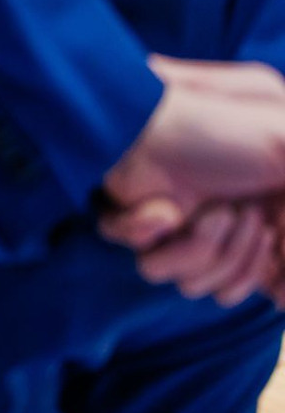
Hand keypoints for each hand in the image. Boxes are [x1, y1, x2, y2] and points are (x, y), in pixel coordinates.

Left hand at [100, 56, 284, 304]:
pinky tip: (161, 208)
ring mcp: (181, 235)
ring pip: (193, 284)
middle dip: (238, 250)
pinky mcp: (141, 233)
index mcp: (260, 216)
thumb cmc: (227, 132)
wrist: (155, 121)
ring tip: (207, 210)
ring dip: (201, 246)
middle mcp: (223, 231)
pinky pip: (150, 266)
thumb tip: (281, 291)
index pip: (266, 276)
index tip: (267, 233)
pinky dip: (155, 237)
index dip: (270, 269)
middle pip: (232, 287)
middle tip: (234, 211)